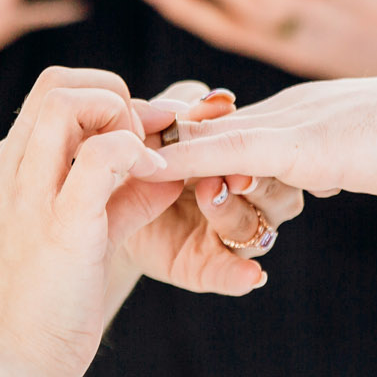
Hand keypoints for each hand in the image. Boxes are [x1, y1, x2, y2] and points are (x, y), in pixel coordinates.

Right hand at [0, 67, 170, 376]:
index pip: (50, 99)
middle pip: (55, 84)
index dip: (103, 105)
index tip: (139, 140)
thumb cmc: (39, 312)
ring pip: (66, 100)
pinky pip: (100, 154)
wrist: (2, 368)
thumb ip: (119, 198)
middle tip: (145, 141)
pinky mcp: (58, 222)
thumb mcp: (78, 238)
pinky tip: (159, 178)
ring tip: (148, 158)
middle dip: (112, 96)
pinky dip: (137, 151)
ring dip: (122, 114)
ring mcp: (26, 193)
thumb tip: (165, 169)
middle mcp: (4, 170)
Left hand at [106, 83, 303, 297]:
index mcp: (239, 162)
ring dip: (236, 213)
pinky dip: (241, 276)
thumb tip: (218, 99)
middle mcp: (243, 200)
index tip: (233, 129)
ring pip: (256, 231)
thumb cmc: (138, 159)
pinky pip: (232, 275)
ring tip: (210, 195)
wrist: (99, 206)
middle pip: (276, 195)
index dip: (254, 146)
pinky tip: (251, 276)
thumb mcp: (157, 128)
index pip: (265, 154)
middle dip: (255, 182)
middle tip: (228, 168)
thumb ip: (184, 112)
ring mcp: (227, 236)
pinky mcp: (206, 267)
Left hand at [145, 73, 376, 200]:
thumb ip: (341, 155)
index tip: (151, 158)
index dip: (196, 146)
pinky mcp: (303, 144)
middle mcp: (294, 108)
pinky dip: (184, 159)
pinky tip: (147, 165)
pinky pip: (227, 151)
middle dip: (172, 154)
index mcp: (309, 111)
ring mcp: (296, 122)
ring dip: (183, 169)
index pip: (238, 129)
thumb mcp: (376, 149)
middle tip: (131, 170)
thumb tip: (326, 172)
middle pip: (217, 134)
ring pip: (217, 147)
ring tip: (166, 189)